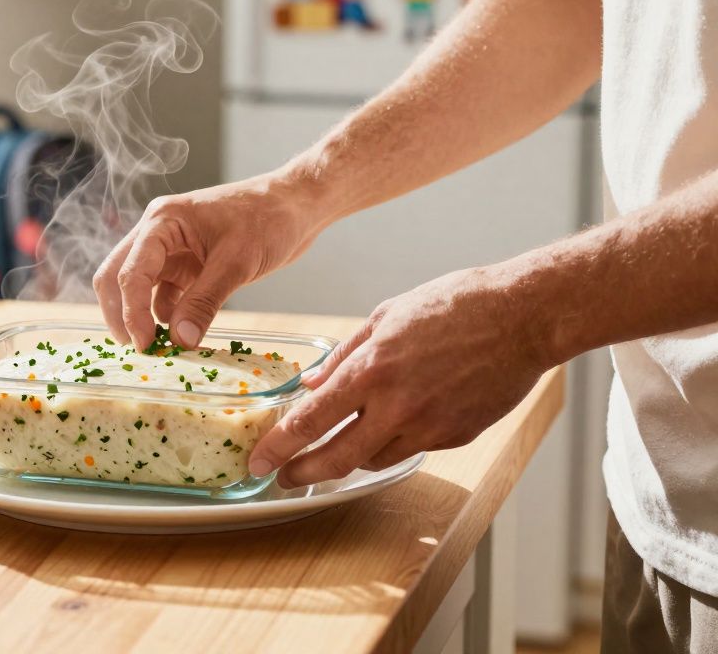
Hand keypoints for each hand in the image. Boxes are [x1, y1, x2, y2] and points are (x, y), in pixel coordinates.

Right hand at [92, 174, 326, 348]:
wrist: (297, 205)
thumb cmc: (269, 219)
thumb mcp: (237, 262)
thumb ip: (204, 302)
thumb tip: (180, 340)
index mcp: (163, 221)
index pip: (131, 271)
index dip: (132, 312)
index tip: (144, 345)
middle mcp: (158, 233)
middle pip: (118, 276)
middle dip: (121, 314)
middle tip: (137, 350)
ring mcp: (172, 249)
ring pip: (139, 287)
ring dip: (142, 316)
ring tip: (158, 349)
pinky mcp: (188, 264)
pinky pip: (165, 293)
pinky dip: (166, 315)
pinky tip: (178, 336)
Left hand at [248, 267, 550, 486]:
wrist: (523, 317)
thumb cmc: (455, 305)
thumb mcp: (386, 316)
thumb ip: (344, 355)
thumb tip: (310, 384)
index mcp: (371, 370)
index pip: (310, 421)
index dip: (278, 447)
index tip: (259, 460)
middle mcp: (396, 406)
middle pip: (337, 458)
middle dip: (303, 473)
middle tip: (284, 477)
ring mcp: (429, 426)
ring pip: (373, 460)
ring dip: (348, 457)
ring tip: (334, 447)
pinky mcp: (456, 437)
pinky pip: (410, 450)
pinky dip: (391, 443)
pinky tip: (388, 427)